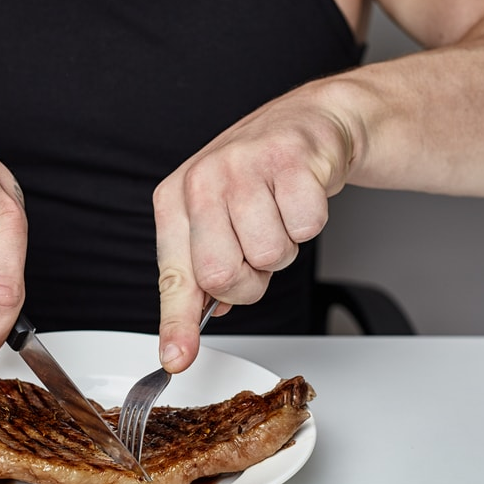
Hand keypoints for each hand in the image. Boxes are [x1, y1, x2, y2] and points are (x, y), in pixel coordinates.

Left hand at [153, 85, 355, 372]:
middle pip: (222, 275)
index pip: (174, 275)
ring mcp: (244, 165)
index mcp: (175, 200)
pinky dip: (309, 223)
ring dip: (284, 249)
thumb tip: (193, 330)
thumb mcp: (214, 222)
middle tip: (255, 252)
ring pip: (269, 256)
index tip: (176, 359)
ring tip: (277, 216)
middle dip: (250, 280)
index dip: (177, 323)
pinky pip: (305, 227)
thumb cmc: (255, 179)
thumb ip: (200, 275)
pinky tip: (298, 196)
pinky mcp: (289, 159)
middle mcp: (202, 180)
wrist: (305, 125)